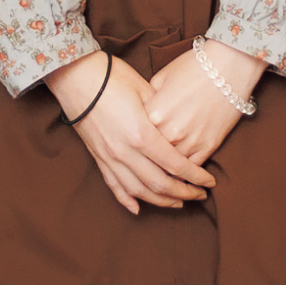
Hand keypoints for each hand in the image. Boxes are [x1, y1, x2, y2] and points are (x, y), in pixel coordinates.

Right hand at [47, 52, 214, 215]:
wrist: (75, 76)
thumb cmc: (113, 76)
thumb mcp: (145, 91)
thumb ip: (162, 116)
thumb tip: (178, 132)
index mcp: (141, 134)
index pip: (175, 165)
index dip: (195, 177)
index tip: (210, 182)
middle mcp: (125, 152)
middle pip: (160, 184)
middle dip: (184, 193)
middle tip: (200, 195)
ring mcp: (109, 157)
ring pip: (139, 191)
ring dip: (161, 201)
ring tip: (178, 203)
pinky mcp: (98, 157)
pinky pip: (113, 186)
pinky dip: (126, 200)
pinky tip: (137, 209)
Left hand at [144, 40, 268, 167]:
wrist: (229, 65)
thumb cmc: (193, 67)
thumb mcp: (162, 78)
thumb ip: (148, 100)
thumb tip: (141, 115)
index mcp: (153, 114)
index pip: (137, 136)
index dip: (136, 138)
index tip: (135, 143)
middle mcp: (169, 131)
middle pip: (152, 155)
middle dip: (148, 158)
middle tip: (145, 162)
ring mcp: (190, 141)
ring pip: (172, 166)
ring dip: (168, 169)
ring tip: (163, 170)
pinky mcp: (208, 146)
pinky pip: (192, 167)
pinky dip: (187, 171)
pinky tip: (183, 171)